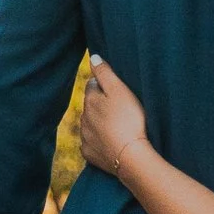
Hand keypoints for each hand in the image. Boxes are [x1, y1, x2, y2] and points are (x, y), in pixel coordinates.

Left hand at [77, 55, 146, 180]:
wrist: (130, 156)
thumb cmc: (129, 119)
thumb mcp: (120, 90)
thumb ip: (105, 73)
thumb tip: (93, 57)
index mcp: (90, 100)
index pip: (92, 85)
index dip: (104, 85)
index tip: (117, 90)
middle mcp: (83, 118)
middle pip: (91, 106)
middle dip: (100, 104)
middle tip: (120, 108)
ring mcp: (86, 137)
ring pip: (90, 125)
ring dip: (100, 123)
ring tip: (117, 126)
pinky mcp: (90, 154)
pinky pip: (92, 144)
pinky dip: (99, 142)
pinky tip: (111, 143)